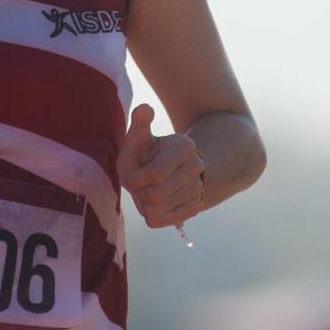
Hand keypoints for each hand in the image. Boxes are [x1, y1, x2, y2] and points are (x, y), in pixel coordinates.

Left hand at [118, 103, 205, 229]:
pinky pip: (161, 221)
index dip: (134, 179)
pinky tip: (155, 202)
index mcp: (184, 146)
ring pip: (156, 210)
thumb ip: (139, 123)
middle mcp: (196, 166)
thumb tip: (144, 108)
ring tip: (148, 191)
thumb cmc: (145, 154)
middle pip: (155, 196)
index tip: (131, 174)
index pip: (155, 175)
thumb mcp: (138, 138)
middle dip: (138, 192)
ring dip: (143, 204)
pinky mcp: (196, 207)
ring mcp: (199, 188)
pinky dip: (152, 214)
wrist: (165, 171)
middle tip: (139, 184)